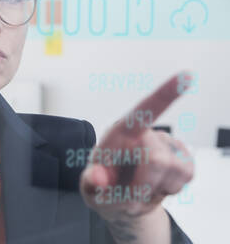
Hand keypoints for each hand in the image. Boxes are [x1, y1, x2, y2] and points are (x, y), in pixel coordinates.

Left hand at [79, 72, 193, 238]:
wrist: (119, 199)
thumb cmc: (101, 186)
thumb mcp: (89, 189)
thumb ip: (91, 183)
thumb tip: (97, 178)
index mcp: (120, 133)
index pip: (143, 111)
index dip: (165, 94)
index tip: (186, 76)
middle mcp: (145, 134)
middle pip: (158, 158)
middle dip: (142, 184)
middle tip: (126, 192)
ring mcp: (167, 146)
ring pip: (176, 171)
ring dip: (155, 188)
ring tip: (138, 187)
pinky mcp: (183, 159)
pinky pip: (186, 177)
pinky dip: (169, 190)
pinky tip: (154, 186)